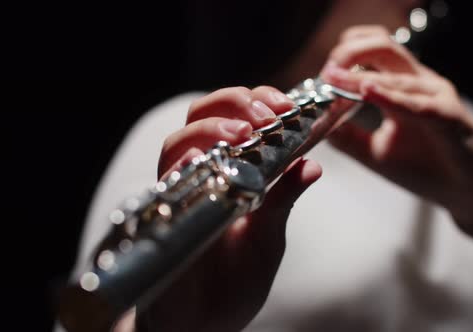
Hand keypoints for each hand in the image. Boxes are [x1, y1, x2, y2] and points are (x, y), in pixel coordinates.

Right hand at [130, 86, 321, 331]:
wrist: (202, 326)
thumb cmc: (233, 282)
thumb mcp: (268, 237)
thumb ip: (283, 200)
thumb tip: (312, 166)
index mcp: (225, 174)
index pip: (233, 118)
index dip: (256, 102)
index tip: (287, 106)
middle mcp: (197, 177)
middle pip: (200, 117)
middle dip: (234, 103)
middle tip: (265, 116)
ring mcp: (177, 195)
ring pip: (178, 142)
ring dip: (210, 129)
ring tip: (242, 133)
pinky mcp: (161, 218)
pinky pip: (164, 183)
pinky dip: (184, 165)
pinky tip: (205, 162)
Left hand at [320, 25, 472, 237]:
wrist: (468, 193)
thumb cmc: (426, 168)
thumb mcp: (374, 151)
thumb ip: (346, 136)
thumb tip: (315, 122)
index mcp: (401, 87)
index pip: (370, 54)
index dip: (343, 58)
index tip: (319, 76)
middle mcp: (419, 83)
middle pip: (382, 46)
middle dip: (349, 53)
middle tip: (326, 71)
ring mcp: (436, 96)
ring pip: (397, 73)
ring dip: (361, 76)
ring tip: (333, 77)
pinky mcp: (451, 117)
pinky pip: (419, 104)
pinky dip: (392, 97)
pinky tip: (368, 92)